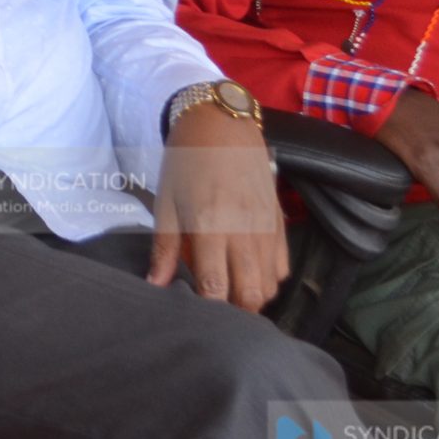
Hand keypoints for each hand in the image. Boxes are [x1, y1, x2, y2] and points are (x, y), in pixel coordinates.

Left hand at [148, 102, 288, 311]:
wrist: (222, 124)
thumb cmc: (186, 163)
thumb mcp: (166, 202)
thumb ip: (165, 248)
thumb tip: (156, 285)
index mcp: (211, 226)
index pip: (216, 287)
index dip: (207, 309)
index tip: (195, 314)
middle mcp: (244, 231)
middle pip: (250, 294)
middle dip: (234, 311)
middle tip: (214, 309)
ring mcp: (267, 228)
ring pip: (269, 285)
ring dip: (251, 297)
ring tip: (229, 292)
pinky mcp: (280, 222)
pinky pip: (282, 267)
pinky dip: (268, 279)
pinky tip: (247, 272)